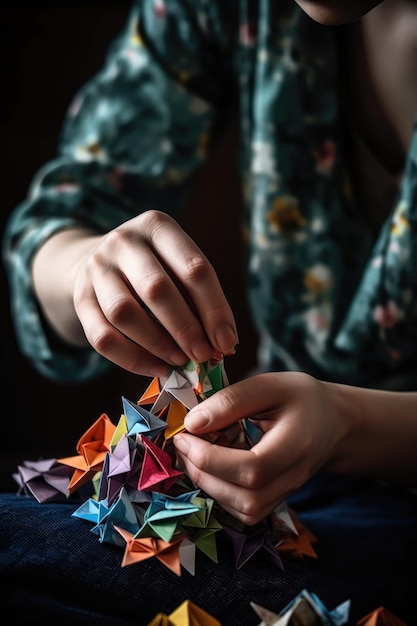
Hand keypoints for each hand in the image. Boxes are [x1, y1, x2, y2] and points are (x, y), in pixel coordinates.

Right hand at [71, 210, 237, 375]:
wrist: (100, 260)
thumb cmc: (156, 267)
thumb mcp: (178, 266)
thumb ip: (200, 299)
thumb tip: (224, 343)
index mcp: (158, 226)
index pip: (194, 269)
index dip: (214, 310)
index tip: (227, 342)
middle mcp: (123, 241)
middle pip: (156, 289)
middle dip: (186, 329)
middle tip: (204, 356)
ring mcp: (96, 268)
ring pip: (124, 313)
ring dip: (158, 344)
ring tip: (181, 362)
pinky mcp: (80, 298)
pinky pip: (102, 337)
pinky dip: (132, 359)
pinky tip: (157, 368)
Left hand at [173, 372, 348, 524]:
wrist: (333, 423)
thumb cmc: (301, 399)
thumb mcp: (270, 386)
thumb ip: (232, 401)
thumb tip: (192, 423)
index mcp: (298, 445)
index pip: (253, 468)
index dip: (212, 457)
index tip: (186, 433)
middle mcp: (294, 478)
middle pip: (247, 498)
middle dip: (204, 474)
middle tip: (182, 444)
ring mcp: (286, 494)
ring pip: (244, 511)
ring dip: (208, 486)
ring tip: (193, 454)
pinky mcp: (275, 500)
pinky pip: (244, 511)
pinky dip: (220, 492)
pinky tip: (210, 466)